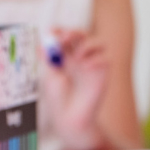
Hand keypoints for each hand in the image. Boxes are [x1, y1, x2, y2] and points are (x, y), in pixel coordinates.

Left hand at [41, 29, 109, 149]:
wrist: (70, 118)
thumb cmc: (58, 98)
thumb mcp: (49, 77)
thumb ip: (49, 60)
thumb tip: (43, 43)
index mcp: (64, 55)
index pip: (64, 34)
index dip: (59, 31)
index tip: (52, 33)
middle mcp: (79, 57)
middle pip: (81, 34)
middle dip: (73, 32)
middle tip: (64, 39)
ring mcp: (92, 64)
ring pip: (98, 42)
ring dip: (87, 45)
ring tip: (77, 58)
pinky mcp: (103, 74)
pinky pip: (106, 58)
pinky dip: (96, 59)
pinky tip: (86, 68)